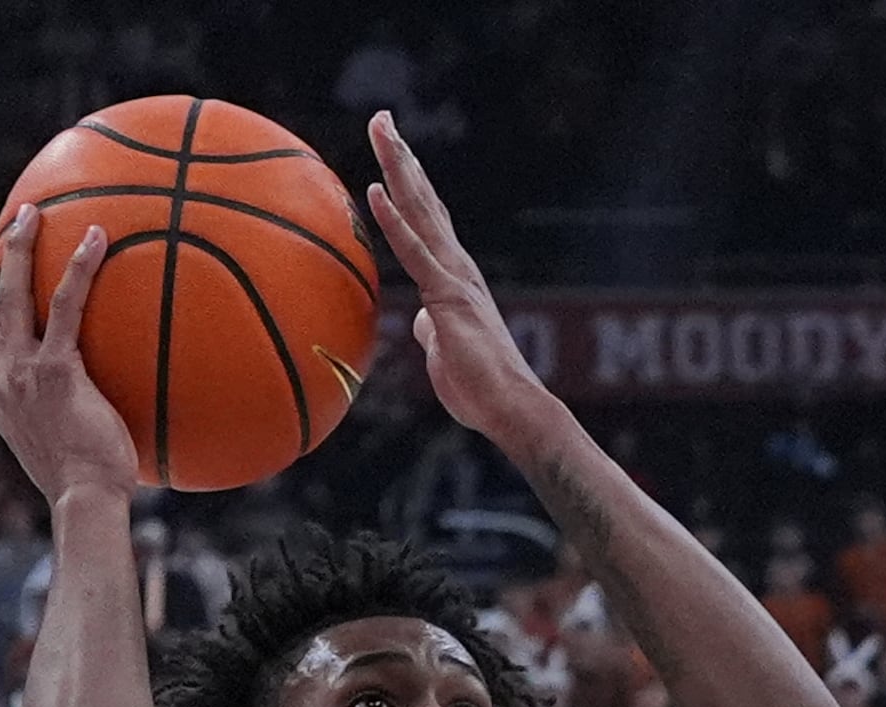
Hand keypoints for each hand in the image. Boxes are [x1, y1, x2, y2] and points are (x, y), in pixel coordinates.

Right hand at [0, 203, 138, 503]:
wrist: (83, 501)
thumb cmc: (85, 485)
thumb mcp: (59, 447)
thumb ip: (61, 417)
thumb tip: (91, 410)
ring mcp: (22, 372)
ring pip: (11, 294)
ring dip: (20, 248)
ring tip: (34, 213)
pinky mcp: (54, 370)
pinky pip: (64, 306)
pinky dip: (78, 268)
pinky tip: (97, 239)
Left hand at [365, 116, 557, 452]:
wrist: (509, 409)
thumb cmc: (479, 390)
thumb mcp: (443, 351)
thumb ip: (432, 328)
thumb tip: (420, 319)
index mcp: (454, 276)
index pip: (427, 219)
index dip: (408, 182)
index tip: (392, 149)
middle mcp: (457, 266)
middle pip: (425, 200)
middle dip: (401, 157)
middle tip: (382, 118)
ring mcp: (454, 278)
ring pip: (421, 212)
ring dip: (398, 169)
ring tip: (381, 131)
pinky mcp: (448, 297)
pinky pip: (415, 253)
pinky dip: (395, 222)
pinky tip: (376, 191)